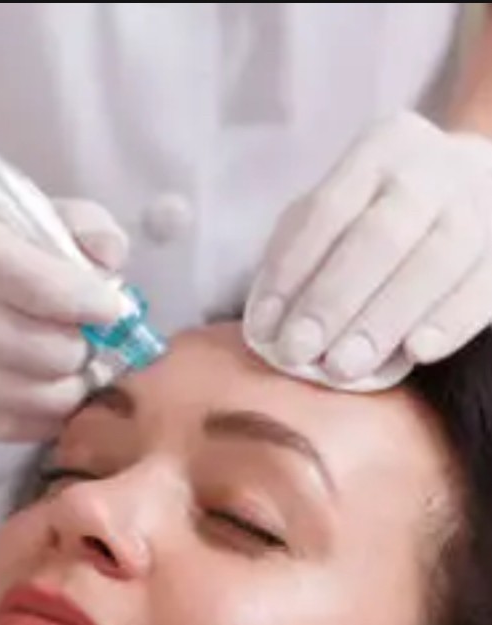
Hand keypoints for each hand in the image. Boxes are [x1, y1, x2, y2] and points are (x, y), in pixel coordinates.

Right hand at [0, 197, 127, 441]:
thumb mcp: (35, 219)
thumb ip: (83, 227)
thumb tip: (109, 259)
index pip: (14, 275)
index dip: (71, 296)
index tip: (111, 308)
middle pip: (19, 343)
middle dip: (74, 348)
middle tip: (93, 342)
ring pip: (22, 394)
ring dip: (67, 387)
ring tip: (77, 368)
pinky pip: (13, 427)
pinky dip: (48, 414)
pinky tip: (55, 389)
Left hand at [245, 112, 491, 381]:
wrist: (474, 194)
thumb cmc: (379, 216)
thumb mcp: (333, 217)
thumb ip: (297, 260)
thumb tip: (267, 327)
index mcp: (382, 148)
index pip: (327, 209)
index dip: (291, 272)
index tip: (264, 329)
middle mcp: (437, 166)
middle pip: (382, 234)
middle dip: (334, 299)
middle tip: (299, 352)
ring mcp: (482, 200)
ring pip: (437, 259)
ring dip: (384, 320)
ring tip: (344, 367)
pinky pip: (486, 284)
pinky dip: (451, 320)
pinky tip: (418, 352)